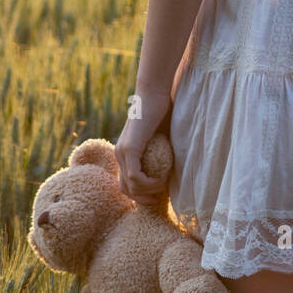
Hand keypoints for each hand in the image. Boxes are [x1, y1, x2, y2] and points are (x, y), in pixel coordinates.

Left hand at [114, 88, 171, 205]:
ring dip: (148, 191)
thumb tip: (172, 170)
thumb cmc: (162, 110)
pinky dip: (149, 183)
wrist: (154, 93)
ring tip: (163, 184)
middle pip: (125, 188)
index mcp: (125, 152)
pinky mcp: (130, 149)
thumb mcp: (162, 138)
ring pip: (130, 186)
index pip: (126, 182)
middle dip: (142, 199)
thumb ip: (161, 153)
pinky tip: (161, 179)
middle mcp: (120, 154)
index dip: (141, 193)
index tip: (157, 195)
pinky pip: (135, 177)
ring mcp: (123, 152)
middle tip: (158, 199)